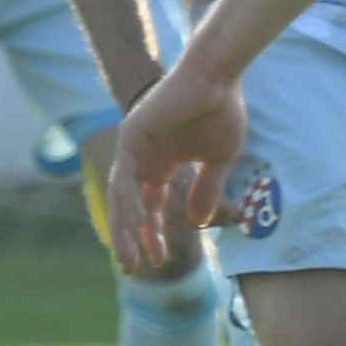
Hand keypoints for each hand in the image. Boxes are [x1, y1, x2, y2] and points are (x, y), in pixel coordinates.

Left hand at [107, 55, 248, 274]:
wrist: (218, 78)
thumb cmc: (222, 112)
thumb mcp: (219, 161)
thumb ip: (207, 190)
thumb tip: (198, 223)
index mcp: (164, 164)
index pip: (152, 206)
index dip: (154, 234)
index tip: (160, 260)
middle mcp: (144, 158)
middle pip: (131, 207)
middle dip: (130, 238)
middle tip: (131, 268)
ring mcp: (134, 147)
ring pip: (122, 197)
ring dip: (124, 229)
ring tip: (128, 257)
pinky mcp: (131, 135)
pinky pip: (124, 176)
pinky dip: (128, 201)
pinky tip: (137, 223)